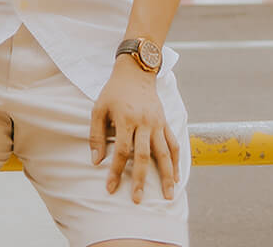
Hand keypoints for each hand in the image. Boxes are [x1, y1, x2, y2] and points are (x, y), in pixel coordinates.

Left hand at [89, 58, 179, 203]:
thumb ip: (96, 135)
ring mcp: (157, 123)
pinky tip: (176, 177)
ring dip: (166, 176)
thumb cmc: (114, 92)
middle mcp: (144, 122)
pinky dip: (176, 161)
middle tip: (137, 200)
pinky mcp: (165, 122)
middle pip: (143, 156)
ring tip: (167, 196)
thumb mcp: (98, 108)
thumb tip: (96, 162)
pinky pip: (173, 144)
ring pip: (164, 153)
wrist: (136, 72)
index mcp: (126, 119)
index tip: (110, 188)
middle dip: (141, 180)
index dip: (116, 171)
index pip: (121, 151)